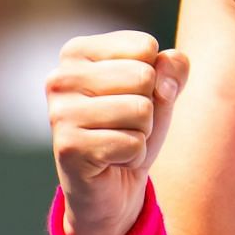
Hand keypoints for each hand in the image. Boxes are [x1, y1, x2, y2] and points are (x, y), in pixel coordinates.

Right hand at [47, 31, 189, 234]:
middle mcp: (61, 77)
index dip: (153, 77)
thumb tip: (164, 80)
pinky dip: (133, 156)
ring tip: (118, 142)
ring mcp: (60, 113)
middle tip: (124, 125)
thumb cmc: (133, 128)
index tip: (129, 97)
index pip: (145, 47)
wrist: (113, 187)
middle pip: (144, 76)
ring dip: (141, 133)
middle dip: (148, 107)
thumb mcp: (162, 89)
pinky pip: (133, 143)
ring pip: (141, 110)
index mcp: (77, 51)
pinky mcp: (69, 147)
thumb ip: (174, 67)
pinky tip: (112, 160)